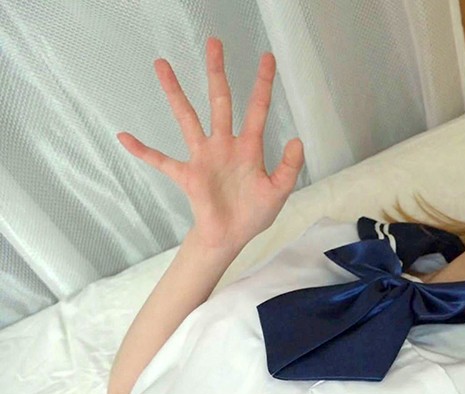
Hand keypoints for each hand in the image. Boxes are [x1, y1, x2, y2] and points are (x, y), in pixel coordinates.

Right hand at [117, 37, 303, 252]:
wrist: (231, 236)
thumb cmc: (254, 213)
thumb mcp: (278, 191)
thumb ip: (289, 168)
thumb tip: (297, 140)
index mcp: (249, 147)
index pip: (257, 108)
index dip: (263, 84)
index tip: (267, 57)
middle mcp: (224, 144)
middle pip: (220, 100)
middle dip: (217, 72)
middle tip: (214, 42)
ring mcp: (204, 157)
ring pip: (188, 118)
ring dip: (175, 93)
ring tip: (163, 65)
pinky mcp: (188, 175)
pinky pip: (161, 160)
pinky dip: (143, 151)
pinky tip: (125, 137)